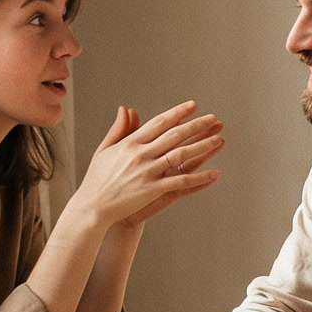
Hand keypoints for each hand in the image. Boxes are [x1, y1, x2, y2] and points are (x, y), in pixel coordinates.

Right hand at [73, 101, 223, 231]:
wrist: (92, 206)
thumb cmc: (98, 178)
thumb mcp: (105, 149)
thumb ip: (120, 129)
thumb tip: (127, 108)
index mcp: (130, 143)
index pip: (159, 123)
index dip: (178, 113)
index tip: (193, 106)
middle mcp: (141, 154)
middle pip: (175, 135)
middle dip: (197, 126)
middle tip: (214, 118)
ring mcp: (148, 172)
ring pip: (181, 155)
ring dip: (202, 146)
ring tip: (219, 139)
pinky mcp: (153, 190)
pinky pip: (181, 182)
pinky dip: (199, 177)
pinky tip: (214, 173)